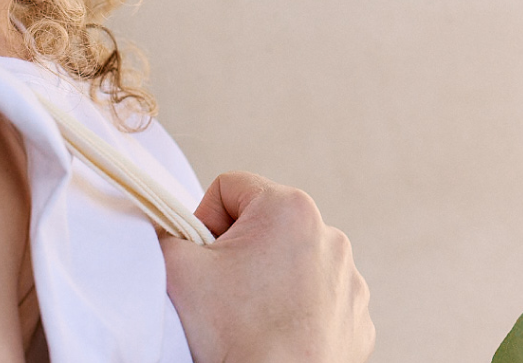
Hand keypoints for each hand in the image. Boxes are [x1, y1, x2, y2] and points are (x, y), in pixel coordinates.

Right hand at [160, 172, 373, 362]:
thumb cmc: (233, 334)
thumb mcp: (177, 267)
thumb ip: (165, 231)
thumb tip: (167, 229)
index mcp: (289, 210)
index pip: (230, 188)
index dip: (204, 220)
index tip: (203, 256)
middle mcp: (329, 236)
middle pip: (263, 224)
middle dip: (238, 249)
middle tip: (223, 289)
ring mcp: (349, 280)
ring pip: (291, 259)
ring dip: (268, 277)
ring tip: (250, 314)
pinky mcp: (357, 316)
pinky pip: (317, 295)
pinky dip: (296, 307)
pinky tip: (276, 331)